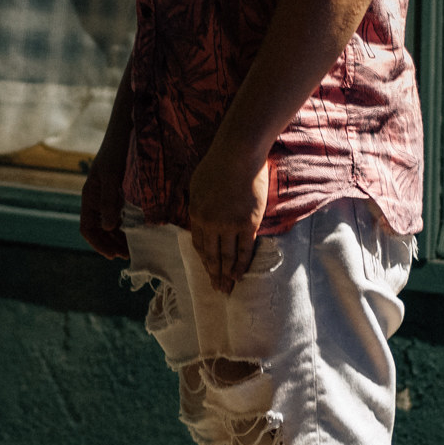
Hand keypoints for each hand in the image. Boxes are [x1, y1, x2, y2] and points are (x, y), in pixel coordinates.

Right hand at [79, 138, 128, 259]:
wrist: (126, 128)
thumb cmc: (117, 150)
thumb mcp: (112, 176)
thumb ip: (109, 201)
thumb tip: (109, 227)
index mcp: (90, 196)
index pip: (88, 228)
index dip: (98, 244)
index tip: (113, 255)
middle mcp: (97, 198)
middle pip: (99, 229)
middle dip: (111, 243)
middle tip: (128, 254)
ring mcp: (109, 195)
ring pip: (110, 223)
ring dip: (119, 236)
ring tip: (133, 246)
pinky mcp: (120, 190)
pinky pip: (120, 213)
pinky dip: (126, 224)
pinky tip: (138, 229)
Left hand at [186, 143, 269, 293]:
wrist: (237, 155)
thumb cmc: (217, 164)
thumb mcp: (198, 184)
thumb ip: (198, 202)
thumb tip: (200, 216)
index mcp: (196, 214)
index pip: (199, 244)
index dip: (204, 259)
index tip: (207, 269)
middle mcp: (210, 224)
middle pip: (211, 254)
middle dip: (213, 273)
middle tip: (216, 288)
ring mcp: (229, 225)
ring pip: (227, 256)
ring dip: (226, 274)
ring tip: (227, 288)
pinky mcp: (247, 223)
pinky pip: (244, 250)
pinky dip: (241, 265)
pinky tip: (239, 275)